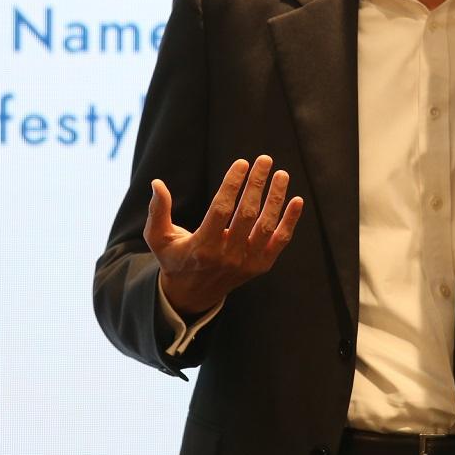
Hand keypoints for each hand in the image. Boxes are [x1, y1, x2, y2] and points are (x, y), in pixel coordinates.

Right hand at [144, 155, 303, 316]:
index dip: (232, 185)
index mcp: (202, 247)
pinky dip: (290, 221)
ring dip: (276, 198)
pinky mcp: (260, 266)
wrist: (193, 294)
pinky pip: (280, 241)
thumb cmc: (175, 259)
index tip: (241, 163)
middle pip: (247, 214)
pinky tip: (297, 200)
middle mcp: (227, 256)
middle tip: (264, 160)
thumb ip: (158, 211)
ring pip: (266, 226)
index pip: (221, 210)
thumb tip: (157, 183)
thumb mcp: (159, 238)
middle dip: (256, 184)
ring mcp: (246, 263)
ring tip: (281, 174)